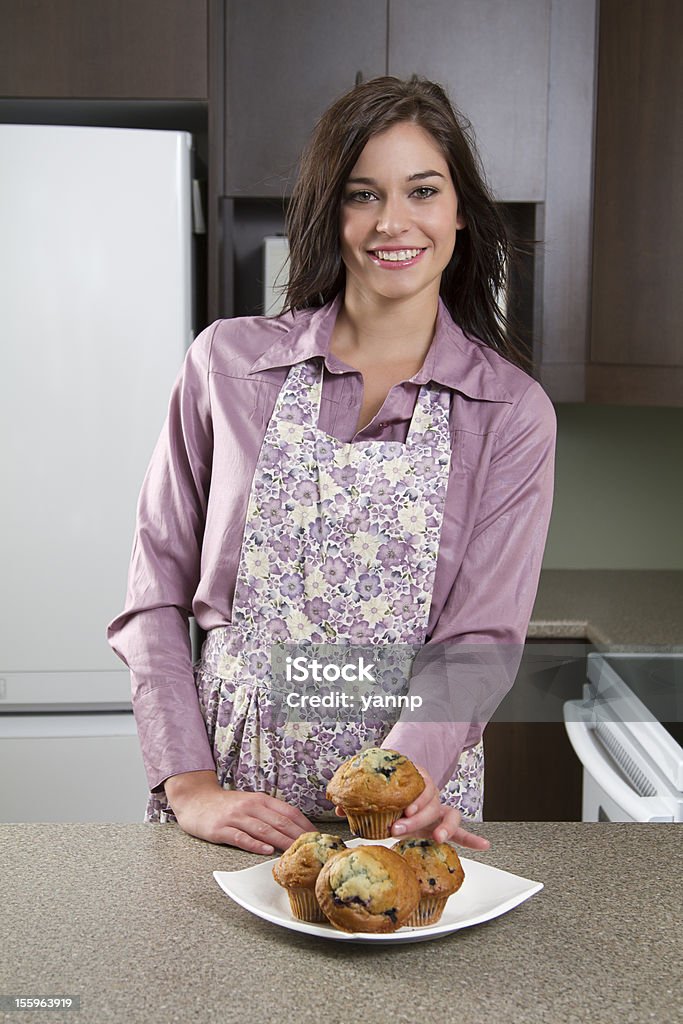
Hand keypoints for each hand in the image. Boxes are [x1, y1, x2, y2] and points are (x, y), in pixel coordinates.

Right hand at [165, 770, 315, 853]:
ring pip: (263, 829)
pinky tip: (266, 851)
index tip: (318, 837)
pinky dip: (255, 844)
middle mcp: (250, 806)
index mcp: (261, 800)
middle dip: (299, 836)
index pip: (289, 812)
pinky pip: (240, 837)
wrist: (195, 800)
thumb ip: (270, 813)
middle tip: (314, 849)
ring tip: (296, 852)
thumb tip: (295, 828)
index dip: (305, 825)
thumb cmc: (227, 805)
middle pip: (279, 822)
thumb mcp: (251, 803)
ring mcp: (235, 817)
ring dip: (282, 841)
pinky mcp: (221, 829)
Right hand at [389, 764, 489, 850]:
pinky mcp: (420, 775)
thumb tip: (389, 835)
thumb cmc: (392, 813)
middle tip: (436, 837)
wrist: (383, 785)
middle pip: (452, 817)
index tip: (485, 845)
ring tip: (407, 817)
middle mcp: (437, 807)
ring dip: (421, 813)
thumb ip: (398, 832)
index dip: (471, 840)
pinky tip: (406, 803)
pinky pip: (423, 786)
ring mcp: (430, 791)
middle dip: (445, 828)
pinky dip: (418, 797)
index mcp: (437, 823)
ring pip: (434, 802)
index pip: (458, 833)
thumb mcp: (398, 829)